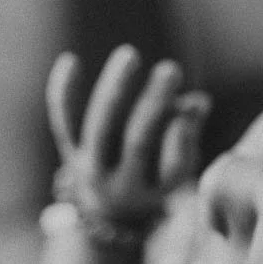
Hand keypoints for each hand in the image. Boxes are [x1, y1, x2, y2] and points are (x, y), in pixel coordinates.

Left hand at [46, 44, 209, 224]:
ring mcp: (91, 169)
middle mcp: (121, 185)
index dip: (183, 136)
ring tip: (130, 55)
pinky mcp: (70, 152)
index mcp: (155, 192)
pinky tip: (70, 60)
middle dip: (154, 105)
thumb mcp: (176, 164)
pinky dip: (63, 92)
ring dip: (115, 89)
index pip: (172, 168)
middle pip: (137, 142)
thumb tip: (199, 101)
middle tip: (171, 69)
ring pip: (100, 127)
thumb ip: (188, 133)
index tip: (195, 105)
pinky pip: (64, 121)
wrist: (110, 208)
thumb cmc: (155, 177)